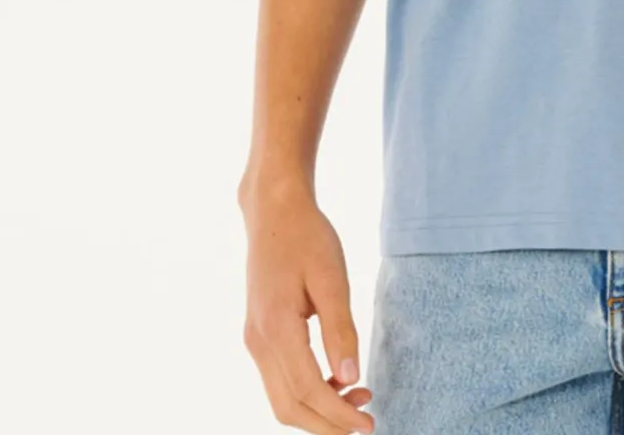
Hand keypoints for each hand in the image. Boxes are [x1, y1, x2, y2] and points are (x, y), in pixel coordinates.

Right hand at [240, 182, 375, 433]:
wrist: (273, 211)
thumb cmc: (307, 236)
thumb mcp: (331, 278)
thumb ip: (340, 329)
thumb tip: (350, 379)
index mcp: (276, 329)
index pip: (308, 391)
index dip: (338, 415)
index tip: (368, 426)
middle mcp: (258, 342)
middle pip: (289, 408)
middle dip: (327, 425)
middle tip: (366, 423)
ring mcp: (254, 340)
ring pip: (281, 399)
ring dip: (318, 411)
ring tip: (359, 399)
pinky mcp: (258, 334)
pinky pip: (279, 380)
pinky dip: (306, 392)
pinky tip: (337, 379)